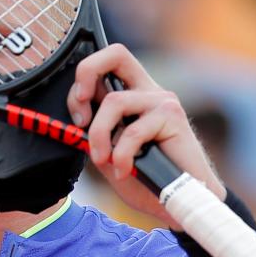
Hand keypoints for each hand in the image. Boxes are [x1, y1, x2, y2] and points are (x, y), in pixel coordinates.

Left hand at [65, 44, 224, 228]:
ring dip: (100, 134)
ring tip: (104, 160)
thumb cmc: (146, 178)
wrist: (180, 202)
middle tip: (81, 113)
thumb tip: (75, 119)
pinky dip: (121, 155)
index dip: (84, 79)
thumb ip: (95, 131)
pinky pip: (132, 131)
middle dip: (87, 72)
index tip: (77, 113)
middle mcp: (148, 91)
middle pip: (116, 54)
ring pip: (114, 101)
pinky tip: (125, 170)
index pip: (106, 64)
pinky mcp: (173, 117)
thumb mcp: (109, 152)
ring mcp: (162, 101)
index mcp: (132, 95)